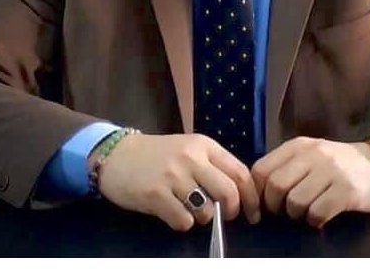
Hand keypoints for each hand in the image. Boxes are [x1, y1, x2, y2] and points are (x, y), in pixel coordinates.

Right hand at [96, 132, 261, 230]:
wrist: (116, 155)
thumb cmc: (156, 155)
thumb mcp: (188, 150)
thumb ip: (212, 166)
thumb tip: (240, 193)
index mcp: (204, 145)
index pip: (240, 173)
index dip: (251, 198)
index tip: (253, 213)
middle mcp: (191, 158)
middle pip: (229, 192)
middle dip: (231, 211)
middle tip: (224, 216)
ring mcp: (172, 176)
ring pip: (207, 211)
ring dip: (203, 218)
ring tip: (190, 210)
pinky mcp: (155, 194)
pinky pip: (183, 221)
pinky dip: (182, 223)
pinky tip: (172, 213)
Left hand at [251, 136, 369, 228]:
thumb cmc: (339, 165)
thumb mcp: (311, 156)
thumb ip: (286, 167)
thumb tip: (258, 193)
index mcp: (299, 146)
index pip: (261, 169)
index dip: (257, 193)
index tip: (264, 206)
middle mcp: (314, 154)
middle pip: (276, 186)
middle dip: (276, 207)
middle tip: (286, 212)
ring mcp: (332, 171)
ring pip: (295, 202)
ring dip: (297, 215)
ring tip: (308, 212)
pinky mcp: (348, 190)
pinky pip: (318, 213)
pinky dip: (315, 221)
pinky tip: (322, 217)